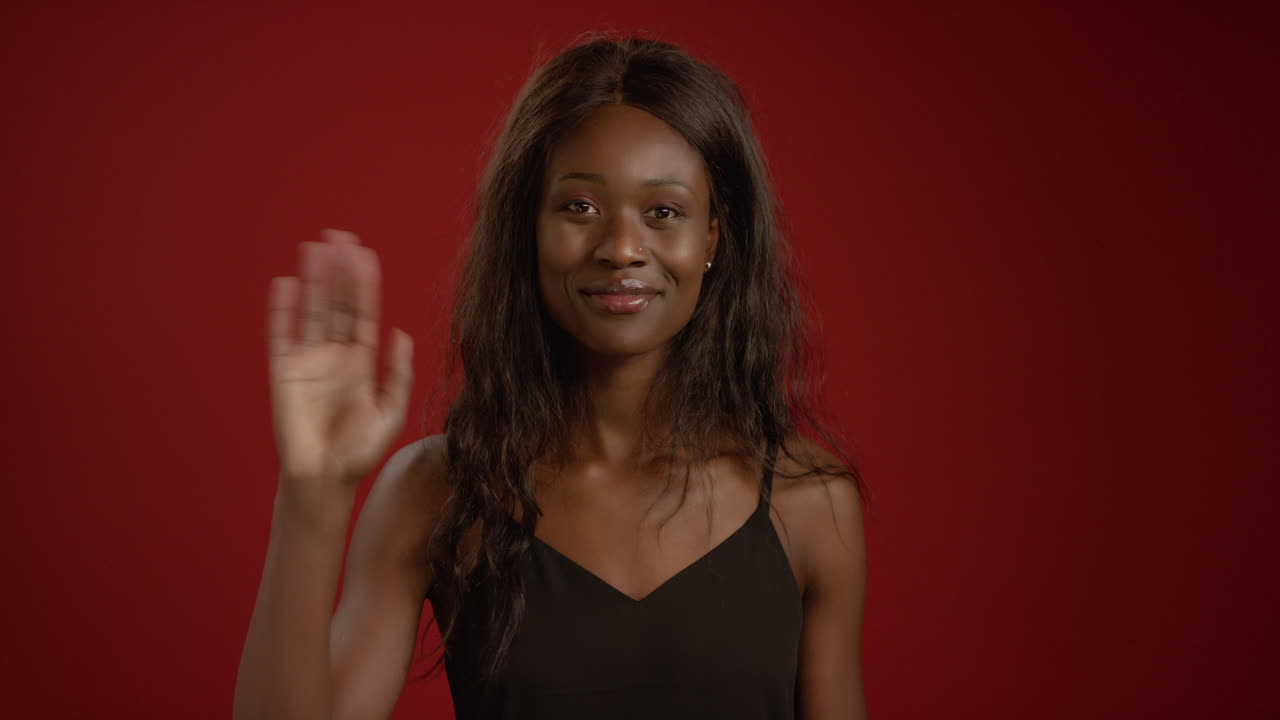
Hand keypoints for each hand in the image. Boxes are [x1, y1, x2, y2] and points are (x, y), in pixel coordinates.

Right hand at [266, 229, 413, 493]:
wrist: (325, 479)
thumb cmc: (360, 452)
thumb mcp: (391, 413)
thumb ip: (398, 375)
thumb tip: (402, 334)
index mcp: (362, 363)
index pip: (363, 314)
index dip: (364, 285)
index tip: (365, 254)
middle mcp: (335, 356)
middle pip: (337, 304)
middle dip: (339, 272)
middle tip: (340, 236)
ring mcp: (308, 362)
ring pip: (311, 311)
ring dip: (313, 280)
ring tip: (316, 247)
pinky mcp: (284, 373)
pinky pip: (282, 335)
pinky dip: (282, 310)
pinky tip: (286, 284)